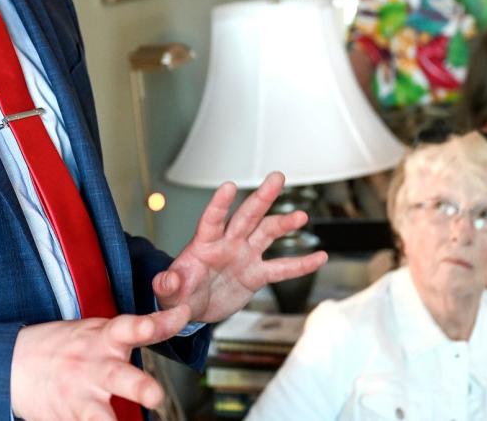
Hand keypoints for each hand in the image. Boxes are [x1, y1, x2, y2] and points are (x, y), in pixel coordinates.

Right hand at [10, 305, 190, 420]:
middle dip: (138, 386)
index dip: (160, 322)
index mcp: (104, 338)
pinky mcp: (70, 414)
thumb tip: (172, 320)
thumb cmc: (62, 346)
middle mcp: (95, 366)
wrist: (12, 363)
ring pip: (100, 414)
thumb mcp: (93, 331)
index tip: (183, 314)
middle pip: (119, 376)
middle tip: (155, 395)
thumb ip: (126, 332)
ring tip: (127, 419)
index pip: (134, 327)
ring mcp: (81, 394)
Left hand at [152, 172, 327, 323]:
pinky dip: (301, 264)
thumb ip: (167, 286)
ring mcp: (244, 256)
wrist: (192, 309)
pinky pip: (282, 268)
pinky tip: (320, 256)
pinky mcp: (256, 275)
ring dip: (283, 224)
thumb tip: (165, 281)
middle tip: (277, 177)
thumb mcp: (168, 294)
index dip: (219, 204)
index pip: (212, 220)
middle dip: (261, 197)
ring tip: (301, 215)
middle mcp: (227, 244)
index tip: (228, 186)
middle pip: (246, 216)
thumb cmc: (177, 296)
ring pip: (267, 234)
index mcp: (204, 244)